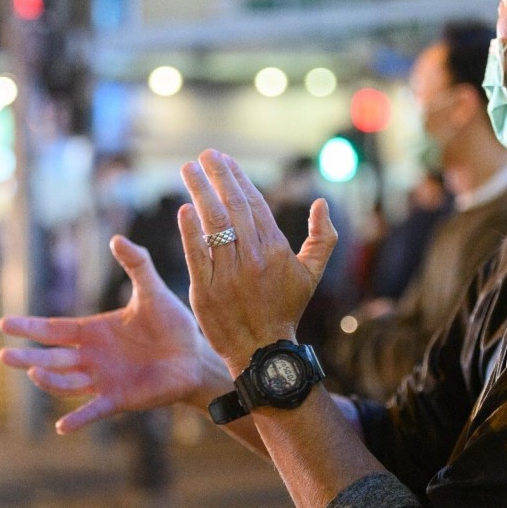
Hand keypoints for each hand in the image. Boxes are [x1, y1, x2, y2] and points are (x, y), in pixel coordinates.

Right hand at [0, 236, 210, 432]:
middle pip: (51, 359)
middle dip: (28, 357)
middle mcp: (91, 358)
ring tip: (34, 374)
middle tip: (4, 355)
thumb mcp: (152, 291)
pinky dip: (79, 419)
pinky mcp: (119, 399)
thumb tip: (117, 238)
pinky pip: (94, 411)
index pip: (54, 330)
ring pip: (66, 383)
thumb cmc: (172, 325)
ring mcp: (102, 380)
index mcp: (92, 332)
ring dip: (49, 381)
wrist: (195, 356)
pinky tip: (62, 427)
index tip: (4, 323)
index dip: (30, 327)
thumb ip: (137, 265)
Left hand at [177, 150, 338, 372]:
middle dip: (219, 177)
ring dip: (200, 193)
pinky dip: (190, 231)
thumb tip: (321, 204)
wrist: (263, 352)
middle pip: (233, 208)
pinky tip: (183, 209)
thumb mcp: (311, 274)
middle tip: (205, 155)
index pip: (255, 205)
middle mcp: (252, 258)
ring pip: (213, 226)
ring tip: (188, 170)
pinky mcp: (205, 291)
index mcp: (276, 250)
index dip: (239, 179)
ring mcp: (228, 275)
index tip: (226, 160)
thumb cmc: (285, 309)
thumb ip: (323, 238)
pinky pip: (197, 255)